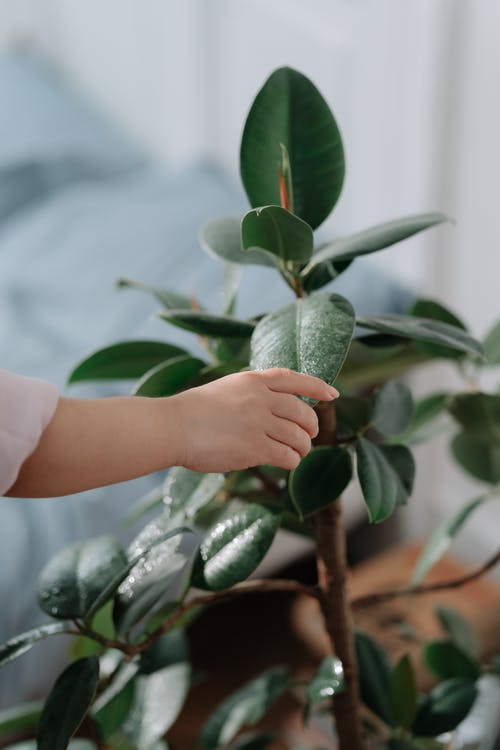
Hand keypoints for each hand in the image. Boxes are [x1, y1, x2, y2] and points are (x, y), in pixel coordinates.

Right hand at [171, 368, 338, 472]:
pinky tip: (285, 462)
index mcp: (253, 380)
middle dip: (311, 426)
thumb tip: (277, 405)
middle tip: (308, 435)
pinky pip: (288, 456)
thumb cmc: (193, 411)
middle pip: (303, 412)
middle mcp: (260, 398)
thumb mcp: (226, 388)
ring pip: (299, 437)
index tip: (333, 395)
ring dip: (302, 447)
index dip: (317, 387)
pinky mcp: (255, 448)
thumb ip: (252, 392)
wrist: (172, 427)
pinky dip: (291, 460)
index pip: (296, 379)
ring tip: (296, 452)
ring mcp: (259, 423)